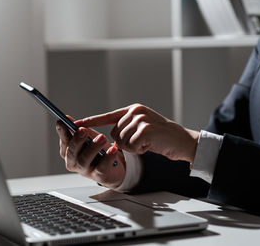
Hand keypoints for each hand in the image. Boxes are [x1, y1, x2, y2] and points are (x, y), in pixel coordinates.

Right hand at [56, 117, 125, 188]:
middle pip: (71, 152)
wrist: (115, 166)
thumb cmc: (98, 149)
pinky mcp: (99, 176)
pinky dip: (107, 158)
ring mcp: (85, 170)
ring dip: (92, 148)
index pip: (64, 141)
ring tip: (102, 137)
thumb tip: (67, 118)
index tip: (62, 121)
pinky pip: (101, 167)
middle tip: (83, 130)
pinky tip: (113, 149)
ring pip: (84, 160)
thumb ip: (78, 128)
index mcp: (69, 151)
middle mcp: (74, 162)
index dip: (62, 132)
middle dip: (76, 141)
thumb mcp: (88, 136)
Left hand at [76, 104, 198, 162]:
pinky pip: (130, 146)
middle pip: (114, 133)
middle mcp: (135, 111)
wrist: (183, 142)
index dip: (91, 121)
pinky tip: (150, 145)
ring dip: (133, 147)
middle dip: (125, 142)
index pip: (107, 116)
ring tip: (148, 142)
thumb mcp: (142, 128)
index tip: (76, 124)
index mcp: (133, 109)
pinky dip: (139, 150)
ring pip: (121, 141)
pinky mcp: (145, 129)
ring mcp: (141, 119)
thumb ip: (126, 128)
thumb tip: (111, 138)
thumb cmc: (161, 138)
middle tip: (143, 141)